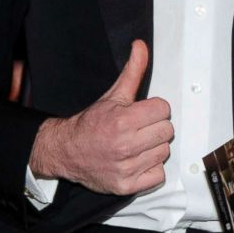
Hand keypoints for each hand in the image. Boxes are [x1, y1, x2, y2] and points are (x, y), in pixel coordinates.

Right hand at [28, 40, 172, 194]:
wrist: (66, 151)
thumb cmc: (91, 123)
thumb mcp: (113, 95)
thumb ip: (133, 71)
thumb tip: (140, 46)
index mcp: (123, 121)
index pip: (164, 109)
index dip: (155, 109)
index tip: (143, 113)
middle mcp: (125, 146)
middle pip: (167, 131)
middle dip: (155, 127)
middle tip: (140, 129)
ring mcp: (126, 168)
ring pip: (164, 152)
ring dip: (154, 148)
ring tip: (137, 145)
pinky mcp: (126, 186)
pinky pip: (158, 175)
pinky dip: (150, 169)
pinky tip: (137, 161)